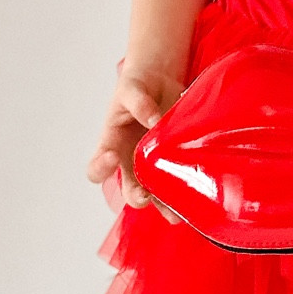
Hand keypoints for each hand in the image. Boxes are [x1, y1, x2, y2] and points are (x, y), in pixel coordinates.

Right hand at [87, 67, 183, 215]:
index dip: (100, 168)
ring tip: (175, 213)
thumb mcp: (132, 89)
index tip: (112, 157)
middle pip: (128, 190)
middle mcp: (131, 162)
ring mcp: (154, 165)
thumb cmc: (137, 87)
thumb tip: (153, 120)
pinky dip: (185, 191)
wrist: (159, 80)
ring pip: (156, 194)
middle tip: (145, 195)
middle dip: (136, 196)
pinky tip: (196, 194)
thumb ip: (139, 104)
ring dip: (164, 206)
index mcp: (112, 146)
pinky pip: (177, 183)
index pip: (96, 168)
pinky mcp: (175, 162)